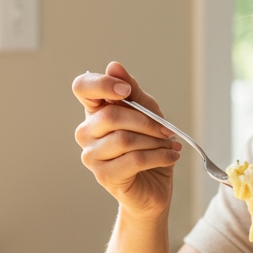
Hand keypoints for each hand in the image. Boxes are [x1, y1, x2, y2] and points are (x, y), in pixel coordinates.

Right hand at [73, 61, 181, 218]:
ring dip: (155, 142)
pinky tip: (170, 158)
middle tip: (168, 131)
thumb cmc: (148, 145)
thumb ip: (132, 90)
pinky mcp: (104, 176)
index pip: (82, 87)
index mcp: (94, 111)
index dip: (102, 84)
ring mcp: (91, 156)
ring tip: (169, 146)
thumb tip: (113, 66)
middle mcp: (86, 132)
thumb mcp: (147, 111)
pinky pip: (133, 160)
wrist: (153, 186)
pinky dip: (159, 156)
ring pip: (124, 139)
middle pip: (112, 115)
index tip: (126, 91)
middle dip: (147, 121)